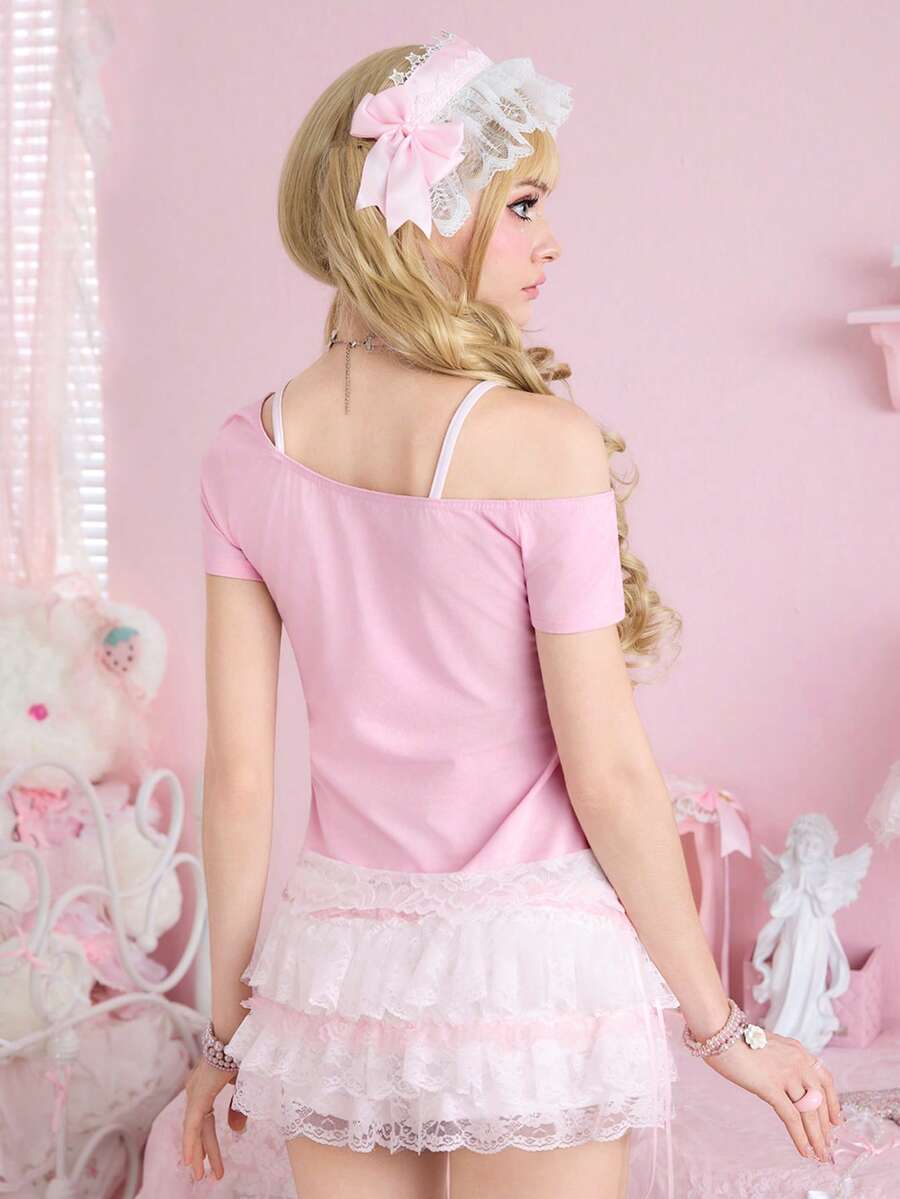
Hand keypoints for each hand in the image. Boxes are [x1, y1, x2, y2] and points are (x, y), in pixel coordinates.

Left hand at [181, 1058, 246, 1181]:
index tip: (213, 1166)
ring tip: (199, 1175)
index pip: (206, 1123)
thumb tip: (236, 1131)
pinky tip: (190, 1160)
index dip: (210, 1145)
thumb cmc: (244, 1050)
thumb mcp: (244, 1084)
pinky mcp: (199, 1092)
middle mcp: (195, 1089)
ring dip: (197, 1153)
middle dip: (203, 1154)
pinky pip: (193, 1122)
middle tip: (205, 1177)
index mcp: (205, 1087)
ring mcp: (195, 1090)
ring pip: (193, 1129)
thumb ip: (238, 1108)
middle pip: (199, 1129)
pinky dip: (191, 1141)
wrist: (242, 1029)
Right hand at [700, 1029, 842, 1164]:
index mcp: (798, 1051)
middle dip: (825, 1126)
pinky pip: (791, 1118)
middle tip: (827, 1144)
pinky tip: (803, 1150)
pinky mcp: (772, 1087)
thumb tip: (782, 1082)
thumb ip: (779, 1062)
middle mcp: (798, 1062)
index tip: (836, 1120)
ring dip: (816, 1137)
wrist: (720, 1030)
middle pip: (820, 1100)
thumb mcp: (767, 1046)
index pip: (825, 1080)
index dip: (833, 1103)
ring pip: (809, 1112)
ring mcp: (787, 1074)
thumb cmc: (734, 1037)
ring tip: (820, 1154)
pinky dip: (800, 1137)